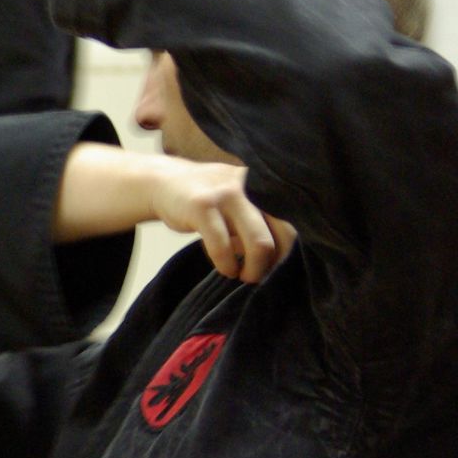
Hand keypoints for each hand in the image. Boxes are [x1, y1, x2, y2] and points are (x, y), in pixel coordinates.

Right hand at [145, 158, 283, 283]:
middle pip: (284, 234)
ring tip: (243, 276)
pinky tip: (225, 269)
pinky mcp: (202, 206)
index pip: (295, 221)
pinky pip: (223, 247)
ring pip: (259, 243)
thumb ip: (260, 220)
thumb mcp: (239, 202)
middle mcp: (252, 185)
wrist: (162, 182)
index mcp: (265, 185)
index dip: (290, 249)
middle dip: (274, 264)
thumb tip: (280, 257)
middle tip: (260, 276)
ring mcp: (227, 194)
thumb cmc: (208, 198)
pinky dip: (226, 265)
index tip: (278, 266)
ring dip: (253, 269)